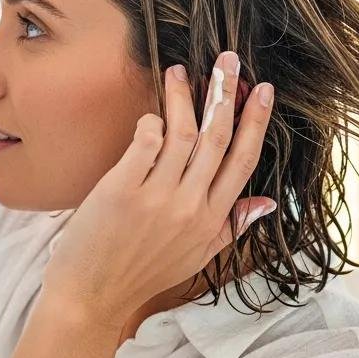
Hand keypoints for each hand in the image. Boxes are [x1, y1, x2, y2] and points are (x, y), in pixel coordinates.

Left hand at [40, 51, 276, 329]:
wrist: (92, 298)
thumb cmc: (142, 274)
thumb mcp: (197, 256)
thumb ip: (231, 226)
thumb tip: (266, 203)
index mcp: (211, 220)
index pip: (243, 161)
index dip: (255, 122)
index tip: (263, 90)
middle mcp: (190, 207)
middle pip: (217, 138)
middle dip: (226, 93)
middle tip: (229, 59)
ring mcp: (157, 198)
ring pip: (182, 133)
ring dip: (184, 97)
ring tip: (180, 71)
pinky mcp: (123, 191)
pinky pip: (145, 142)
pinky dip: (151, 122)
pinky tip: (151, 114)